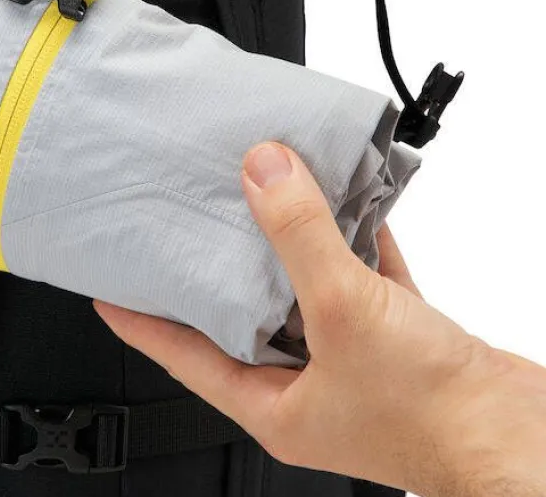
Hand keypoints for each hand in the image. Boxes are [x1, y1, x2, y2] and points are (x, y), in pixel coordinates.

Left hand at [96, 143, 545, 496]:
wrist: (525, 441)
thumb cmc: (437, 417)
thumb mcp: (345, 312)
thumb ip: (299, 237)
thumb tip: (262, 171)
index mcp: (275, 403)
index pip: (183, 354)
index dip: (142, 321)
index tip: (108, 288)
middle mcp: (310, 383)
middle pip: (246, 314)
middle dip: (221, 264)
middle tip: (189, 216)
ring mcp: (355, 361)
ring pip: (307, 288)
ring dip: (292, 240)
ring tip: (264, 192)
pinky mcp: (399, 342)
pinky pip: (365, 277)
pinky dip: (357, 238)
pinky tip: (352, 201)